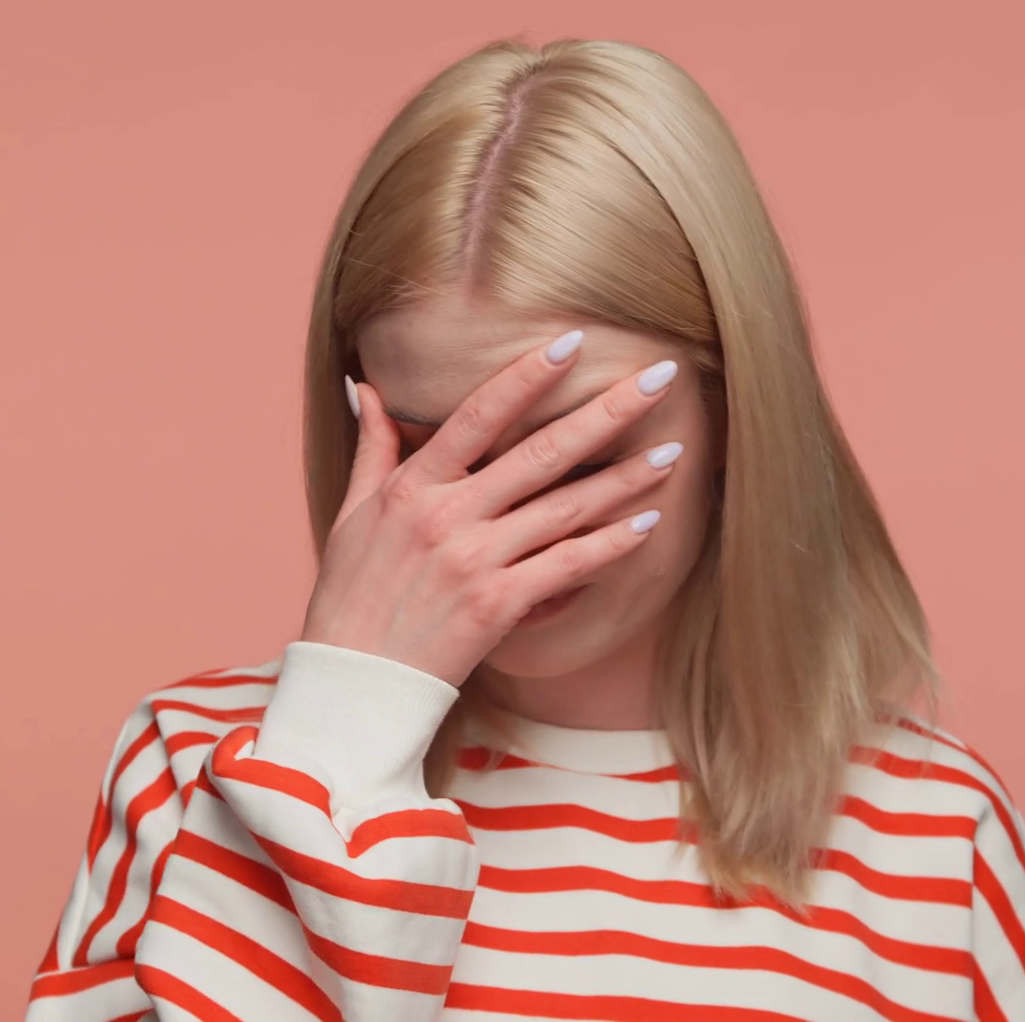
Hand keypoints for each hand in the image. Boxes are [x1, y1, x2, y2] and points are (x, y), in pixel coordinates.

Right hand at [300, 331, 681, 686]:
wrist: (354, 684)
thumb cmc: (350, 596)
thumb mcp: (352, 513)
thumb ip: (373, 446)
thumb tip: (363, 386)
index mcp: (413, 487)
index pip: (478, 415)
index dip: (527, 376)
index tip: (572, 340)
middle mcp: (447, 517)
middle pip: (540, 453)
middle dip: (607, 411)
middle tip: (660, 377)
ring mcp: (475, 561)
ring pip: (565, 508)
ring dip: (626, 478)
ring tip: (674, 450)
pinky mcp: (498, 606)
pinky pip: (567, 567)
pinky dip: (611, 545)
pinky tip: (649, 523)